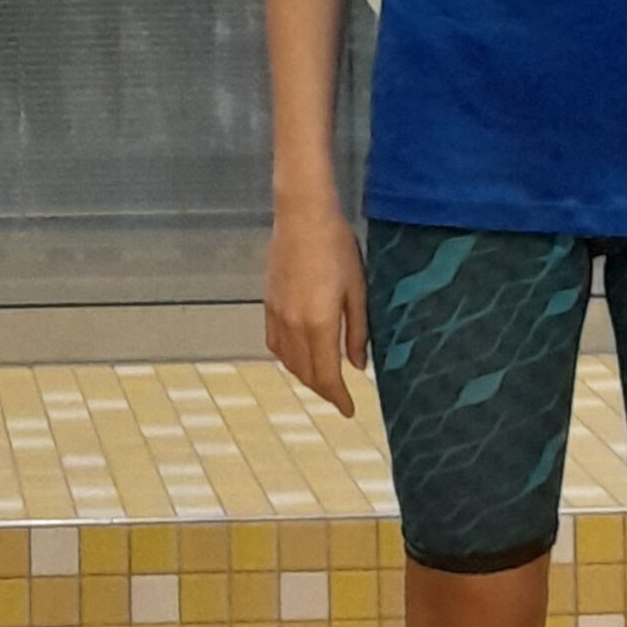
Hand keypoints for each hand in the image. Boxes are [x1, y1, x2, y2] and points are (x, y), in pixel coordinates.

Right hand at [266, 201, 368, 415]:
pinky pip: (275, 343)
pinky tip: (298, 355)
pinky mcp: (269, 303)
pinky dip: (287, 357)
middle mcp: (293, 325)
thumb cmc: (337, 248)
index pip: (326, 375)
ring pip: (288, 361)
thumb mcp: (357, 290)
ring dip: (305, 375)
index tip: (349, 409)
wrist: (302, 217)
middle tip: (340, 397)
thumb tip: (358, 365)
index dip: (338, 397)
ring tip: (322, 379)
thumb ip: (357, 331)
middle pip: (305, 372)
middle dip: (323, 390)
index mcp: (319, 324)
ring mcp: (277, 314)